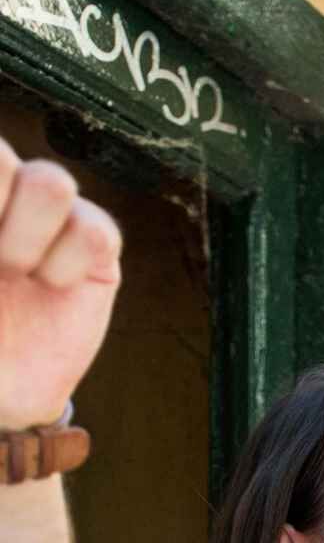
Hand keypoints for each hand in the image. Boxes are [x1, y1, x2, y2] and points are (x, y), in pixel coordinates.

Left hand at [0, 134, 121, 430]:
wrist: (1, 391)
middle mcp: (3, 197)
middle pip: (2, 151)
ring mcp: (48, 221)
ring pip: (52, 181)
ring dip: (25, 233)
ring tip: (14, 272)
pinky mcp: (95, 252)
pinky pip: (95, 230)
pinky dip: (68, 262)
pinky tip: (50, 287)